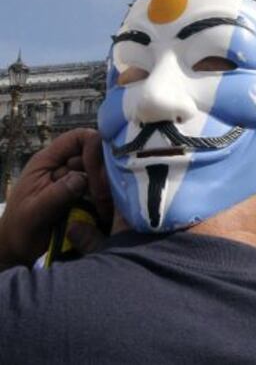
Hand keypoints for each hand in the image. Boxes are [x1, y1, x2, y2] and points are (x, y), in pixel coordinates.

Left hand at [0, 128, 112, 267]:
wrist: (18, 249)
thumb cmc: (20, 229)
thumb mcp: (34, 213)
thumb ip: (56, 195)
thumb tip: (82, 179)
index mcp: (47, 161)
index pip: (77, 138)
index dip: (93, 147)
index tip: (98, 173)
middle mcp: (63, 165)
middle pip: (94, 153)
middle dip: (102, 172)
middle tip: (104, 197)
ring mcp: (73, 180)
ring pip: (99, 172)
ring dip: (105, 187)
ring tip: (105, 207)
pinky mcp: (81, 195)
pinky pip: (99, 189)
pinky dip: (105, 198)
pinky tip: (106, 211)